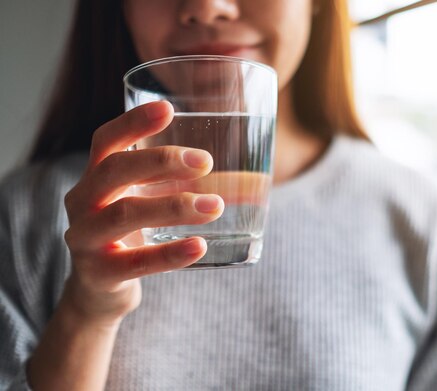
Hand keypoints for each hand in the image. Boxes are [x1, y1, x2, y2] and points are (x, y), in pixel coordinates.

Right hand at [62, 101, 222, 325]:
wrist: (100, 290)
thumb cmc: (134, 234)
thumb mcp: (155, 203)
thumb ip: (198, 190)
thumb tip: (260, 185)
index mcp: (96, 177)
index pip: (107, 141)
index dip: (133, 122)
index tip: (168, 109)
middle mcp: (83, 202)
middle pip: (115, 170)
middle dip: (162, 161)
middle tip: (206, 161)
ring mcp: (85, 238)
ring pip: (124, 214)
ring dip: (173, 207)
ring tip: (214, 207)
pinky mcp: (99, 274)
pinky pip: (135, 262)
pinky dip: (169, 254)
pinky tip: (199, 246)